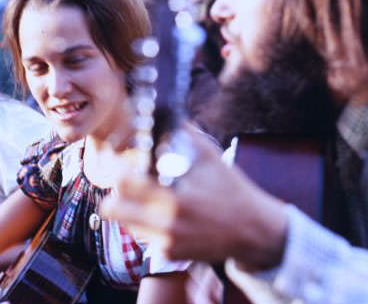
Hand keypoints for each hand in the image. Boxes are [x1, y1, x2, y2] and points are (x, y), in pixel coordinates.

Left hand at [101, 132, 287, 269]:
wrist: (254, 231)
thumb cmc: (233, 192)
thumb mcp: (211, 158)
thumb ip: (185, 134)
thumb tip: (166, 113)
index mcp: (175, 198)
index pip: (125, 183)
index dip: (116, 168)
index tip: (119, 160)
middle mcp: (166, 224)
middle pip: (113, 210)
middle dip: (116, 192)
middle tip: (128, 181)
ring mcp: (166, 243)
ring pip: (125, 223)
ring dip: (130, 208)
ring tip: (149, 196)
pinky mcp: (170, 254)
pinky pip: (144, 236)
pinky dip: (148, 223)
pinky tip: (165, 213)